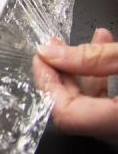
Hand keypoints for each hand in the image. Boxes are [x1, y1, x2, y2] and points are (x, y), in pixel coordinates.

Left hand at [33, 28, 117, 143]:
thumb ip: (92, 58)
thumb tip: (52, 53)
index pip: (63, 113)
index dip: (47, 83)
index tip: (42, 56)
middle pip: (76, 110)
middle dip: (63, 73)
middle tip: (57, 47)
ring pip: (95, 107)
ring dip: (88, 72)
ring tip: (92, 41)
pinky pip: (111, 106)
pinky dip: (107, 80)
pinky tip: (109, 53)